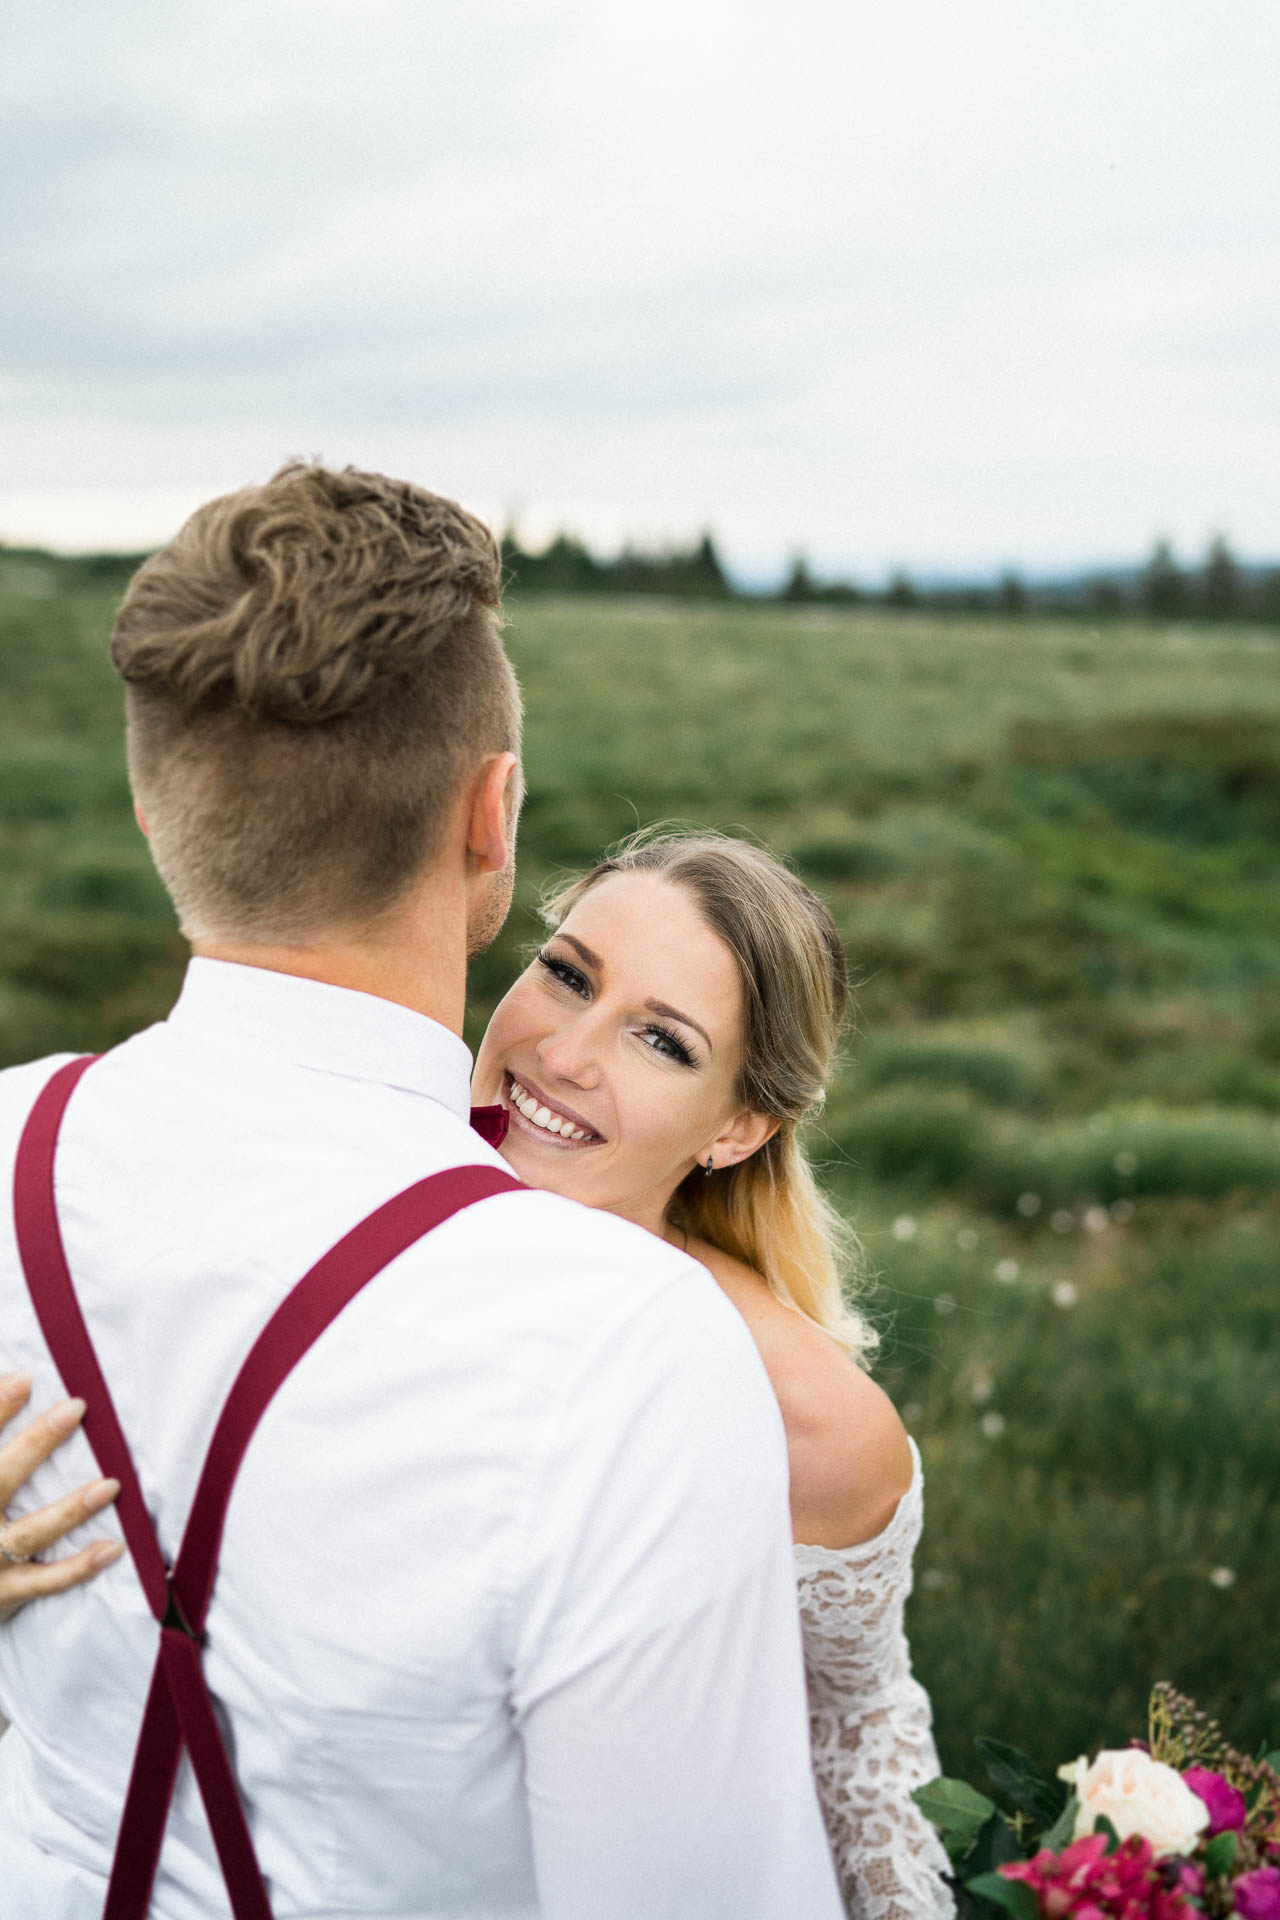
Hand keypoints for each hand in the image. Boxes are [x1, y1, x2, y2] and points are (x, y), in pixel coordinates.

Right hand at [0, 1373, 123, 1623]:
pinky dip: (80, 1567)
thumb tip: (18, 1383)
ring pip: (31, 1532)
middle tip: (76, 1407)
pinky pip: (47, 1581)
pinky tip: (113, 1547)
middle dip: (36, 1443)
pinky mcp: (4, 1592)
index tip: (25, 1379)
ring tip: (111, 1485)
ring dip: (72, 1508)